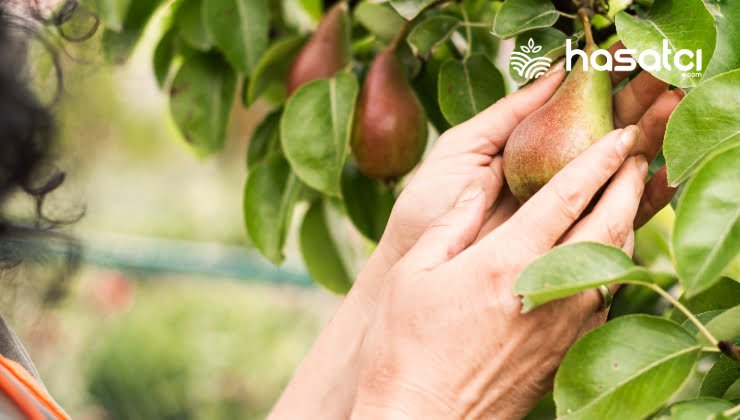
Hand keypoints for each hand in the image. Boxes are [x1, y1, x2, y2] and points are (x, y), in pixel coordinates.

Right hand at [270, 49, 682, 418]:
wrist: (421, 417)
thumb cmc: (405, 345)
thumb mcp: (414, 272)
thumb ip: (454, 221)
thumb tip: (482, 184)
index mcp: (507, 262)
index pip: (568, 197)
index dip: (598, 160)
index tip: (618, 136)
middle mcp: (548, 291)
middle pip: (608, 225)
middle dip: (626, 184)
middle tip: (636, 156)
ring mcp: (564, 325)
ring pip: (615, 263)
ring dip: (625, 223)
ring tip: (624, 198)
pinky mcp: (566, 351)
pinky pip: (602, 298)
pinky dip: (610, 266)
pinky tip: (598, 256)